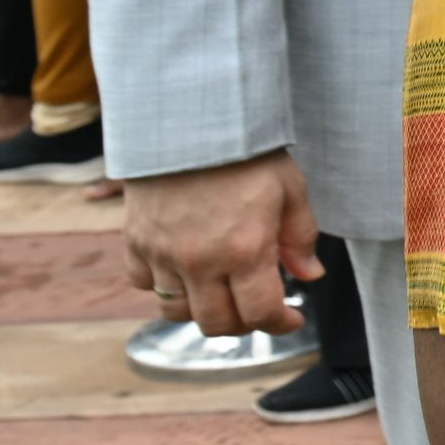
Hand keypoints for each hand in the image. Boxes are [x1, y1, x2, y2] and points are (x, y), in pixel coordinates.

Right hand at [124, 151, 322, 336]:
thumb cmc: (247, 152)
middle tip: (257, 309)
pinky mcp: (134, 241)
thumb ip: (299, 237)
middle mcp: (200, 261)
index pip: (259, 314)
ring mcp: (162, 254)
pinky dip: (162, 286)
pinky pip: (143, 283)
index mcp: (244, 251)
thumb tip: (310, 275)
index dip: (279, 324)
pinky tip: (184, 270)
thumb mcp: (290, 189)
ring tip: (221, 293)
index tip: (291, 318)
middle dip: (242, 324)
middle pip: (215, 323)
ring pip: (175, 310)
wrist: (190, 120)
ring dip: (200, 310)